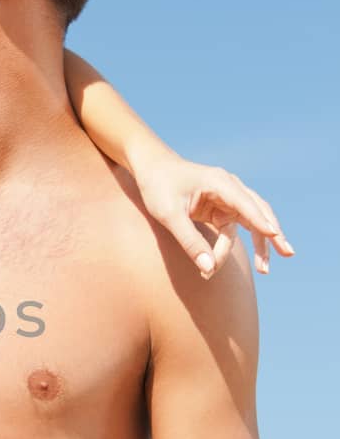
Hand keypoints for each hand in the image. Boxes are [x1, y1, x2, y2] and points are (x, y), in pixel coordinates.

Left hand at [132, 153, 293, 278]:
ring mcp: (227, 200)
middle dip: (272, 234)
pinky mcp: (220, 210)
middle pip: (258, 212)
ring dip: (258, 245)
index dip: (260, 220)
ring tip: (264, 269)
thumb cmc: (158, 186)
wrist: (151, 169)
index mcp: (220, 182)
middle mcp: (229, 189)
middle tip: (288, 253)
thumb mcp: (169, 215)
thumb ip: (189, 241)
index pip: (246, 203)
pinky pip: (233, 230)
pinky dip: (232, 247)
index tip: (275, 235)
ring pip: (250, 224)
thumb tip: (208, 268)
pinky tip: (231, 263)